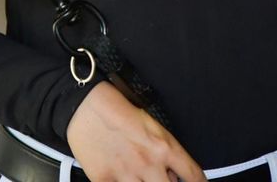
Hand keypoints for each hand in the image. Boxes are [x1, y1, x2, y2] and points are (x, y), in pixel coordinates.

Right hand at [66, 82, 205, 181]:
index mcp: (162, 145)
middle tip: (165, 180)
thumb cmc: (114, 106)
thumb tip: (172, 172)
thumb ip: (162, 148)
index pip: (193, 175)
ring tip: (142, 178)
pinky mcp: (105, 180)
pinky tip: (124, 179)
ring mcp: (126, 174)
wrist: (82, 103)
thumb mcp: (148, 122)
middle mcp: (148, 163)